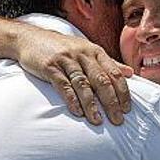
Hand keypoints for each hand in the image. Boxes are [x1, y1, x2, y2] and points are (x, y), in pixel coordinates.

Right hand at [17, 30, 132, 124]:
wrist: (30, 38)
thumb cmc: (63, 48)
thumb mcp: (87, 50)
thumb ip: (109, 62)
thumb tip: (130, 73)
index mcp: (95, 51)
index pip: (114, 73)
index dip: (122, 92)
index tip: (127, 109)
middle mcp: (83, 54)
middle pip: (101, 81)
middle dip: (111, 102)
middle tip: (117, 120)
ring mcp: (66, 60)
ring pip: (83, 84)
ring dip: (91, 105)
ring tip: (97, 121)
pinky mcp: (50, 67)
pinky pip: (63, 85)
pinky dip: (71, 99)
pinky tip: (77, 112)